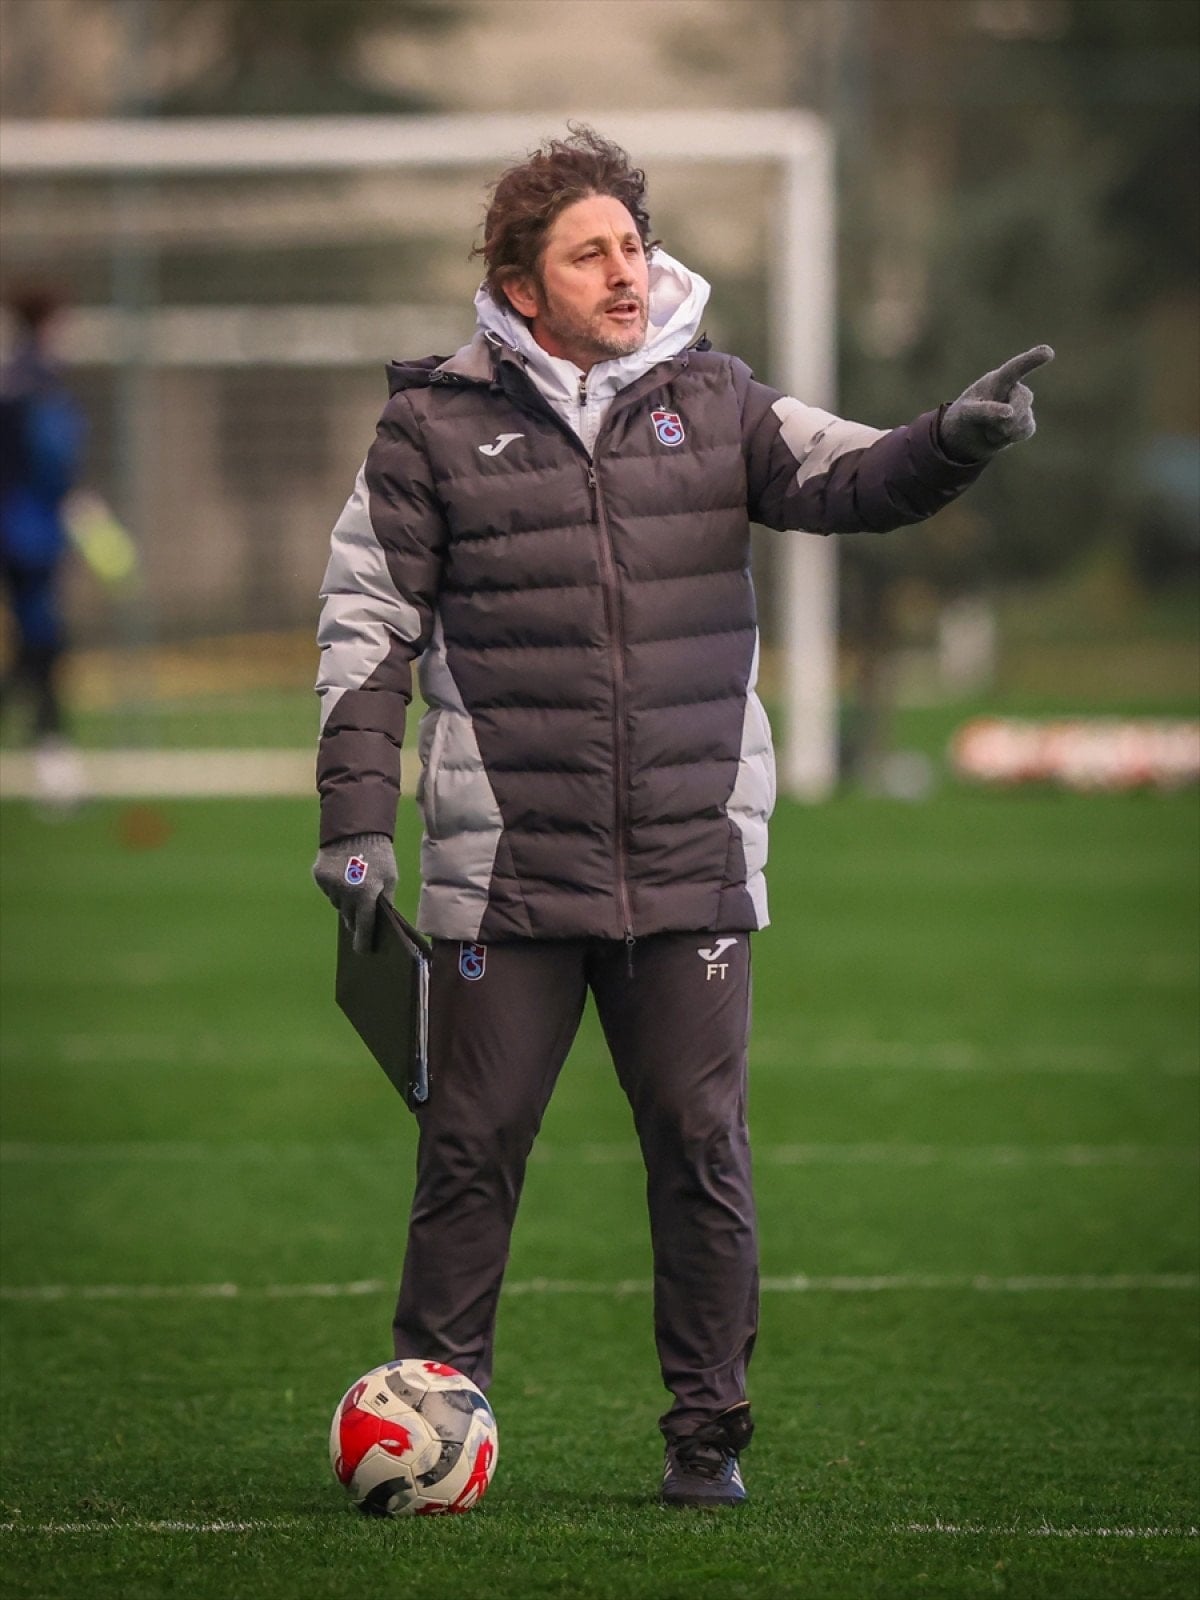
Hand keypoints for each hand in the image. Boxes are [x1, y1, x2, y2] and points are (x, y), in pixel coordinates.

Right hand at [312, 833, 396, 953]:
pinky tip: (343, 873)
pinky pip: (328, 891)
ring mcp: (330, 885)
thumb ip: (385, 900)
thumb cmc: (379, 854)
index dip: (363, 941)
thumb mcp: (390, 877)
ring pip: (338, 904)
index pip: (364, 926)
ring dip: (345, 900)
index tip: (362, 951)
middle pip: (349, 917)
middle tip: (361, 909)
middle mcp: (346, 892)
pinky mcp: (319, 876)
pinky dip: (335, 887)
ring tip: (354, 882)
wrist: (355, 827)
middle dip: (355, 916)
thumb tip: (380, 922)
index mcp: (367, 894)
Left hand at [940, 345, 1054, 461]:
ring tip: (988, 429)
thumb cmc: (962, 419)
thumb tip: (1010, 412)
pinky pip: (1027, 429)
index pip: (1015, 369)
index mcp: (996, 381)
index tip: (1048, 352)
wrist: (965, 439)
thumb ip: (985, 410)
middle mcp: (1012, 389)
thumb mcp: (966, 414)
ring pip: (1025, 417)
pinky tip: (998, 435)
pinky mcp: (1025, 422)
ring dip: (1004, 430)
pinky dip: (1011, 437)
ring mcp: (1021, 405)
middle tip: (989, 426)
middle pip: (1024, 397)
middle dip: (1010, 415)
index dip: (1031, 360)